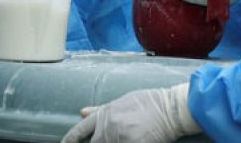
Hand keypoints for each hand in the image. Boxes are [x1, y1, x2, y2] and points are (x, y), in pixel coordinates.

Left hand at [63, 84, 198, 142]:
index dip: (70, 139)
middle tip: (111, 137)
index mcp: (105, 114)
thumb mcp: (122, 101)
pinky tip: (134, 140)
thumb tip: (81, 112)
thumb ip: (101, 110)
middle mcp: (109, 127)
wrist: (170, 109)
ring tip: (127, 136)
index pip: (80, 130)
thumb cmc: (149, 103)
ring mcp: (120, 138)